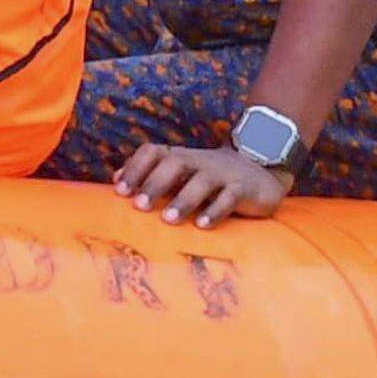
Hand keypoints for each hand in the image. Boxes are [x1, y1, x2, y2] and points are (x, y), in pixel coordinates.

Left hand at [112, 140, 288, 226]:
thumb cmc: (210, 177)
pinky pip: (229, 198)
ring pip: (202, 181)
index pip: (154, 151)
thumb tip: (115, 180)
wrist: (261, 168)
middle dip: (154, 183)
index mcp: (181, 156)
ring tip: (167, 219)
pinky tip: (202, 226)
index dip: (136, 168)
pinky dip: (215, 211)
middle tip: (138, 205)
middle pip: (175, 163)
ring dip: (183, 200)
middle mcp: (199, 161)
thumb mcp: (182, 173)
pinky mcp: (243, 189)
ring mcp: (222, 174)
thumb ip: (151, 175)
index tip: (120, 190)